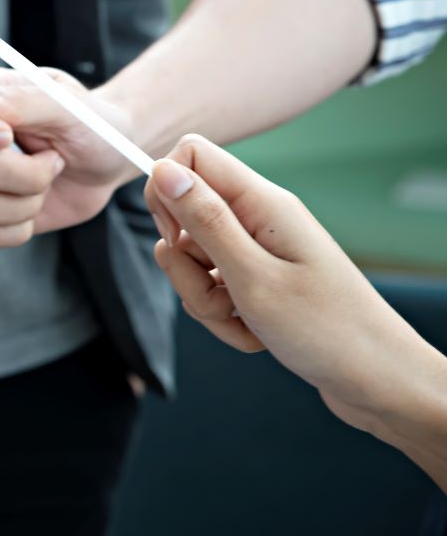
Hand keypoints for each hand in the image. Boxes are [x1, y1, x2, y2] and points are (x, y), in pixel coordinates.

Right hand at [0, 67, 137, 247]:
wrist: (106, 163)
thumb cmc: (90, 125)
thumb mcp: (70, 107)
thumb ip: (24, 100)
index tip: (6, 136)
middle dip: (31, 173)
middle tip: (54, 158)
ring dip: (31, 200)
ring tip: (46, 179)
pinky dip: (24, 224)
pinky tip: (35, 203)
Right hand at [144, 135, 443, 433]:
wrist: (376, 380)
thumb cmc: (326, 331)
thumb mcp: (252, 276)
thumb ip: (204, 220)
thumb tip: (162, 169)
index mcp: (262, 203)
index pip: (191, 157)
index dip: (165, 192)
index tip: (172, 238)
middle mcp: (258, 218)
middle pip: (183, 219)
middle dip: (184, 266)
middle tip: (220, 293)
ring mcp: (257, 250)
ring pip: (193, 260)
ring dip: (204, 299)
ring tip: (245, 320)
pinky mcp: (257, 279)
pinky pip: (212, 289)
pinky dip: (222, 316)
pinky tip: (254, 333)